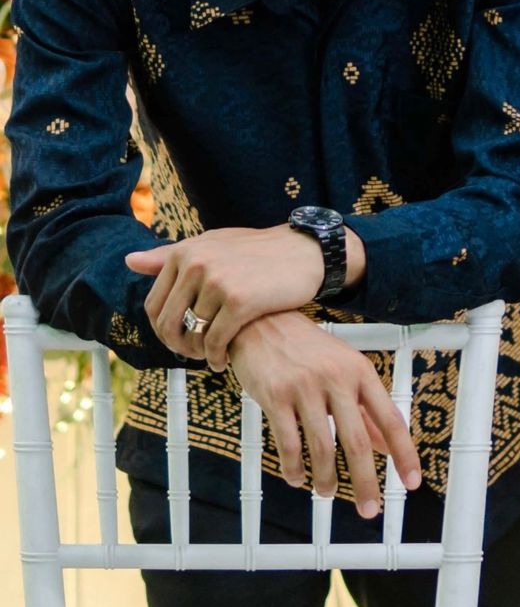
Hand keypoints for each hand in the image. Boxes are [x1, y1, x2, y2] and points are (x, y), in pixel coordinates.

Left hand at [125, 224, 364, 369]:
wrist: (303, 251)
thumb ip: (170, 255)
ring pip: (191, 336)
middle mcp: (197, 263)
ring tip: (211, 356)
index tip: (180, 339)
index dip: (163, 330)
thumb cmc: (256, 252)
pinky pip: (215, 342)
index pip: (154, 305)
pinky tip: (224, 360)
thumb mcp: (212, 245)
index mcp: (185, 251)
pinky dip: (215, 358)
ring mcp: (217, 281)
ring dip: (198, 354)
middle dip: (177, 347)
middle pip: (167, 324)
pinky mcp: (239, 301)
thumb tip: (129, 261)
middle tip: (194, 355)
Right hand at [228, 311, 421, 518]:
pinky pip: (289, 444)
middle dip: (365, 482)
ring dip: (326, 480)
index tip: (412, 482)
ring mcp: (305, 387)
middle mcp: (336, 378)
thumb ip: (365, 408)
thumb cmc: (307, 350)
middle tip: (370, 509)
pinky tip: (297, 477)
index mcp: (360, 372)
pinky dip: (295, 469)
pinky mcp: (275, 396)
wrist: (262, 320)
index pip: (390, 418)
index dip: (403, 453)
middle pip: (357, 441)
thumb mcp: (344, 370)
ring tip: (327, 493)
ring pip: (322, 448)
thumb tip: (387, 445)